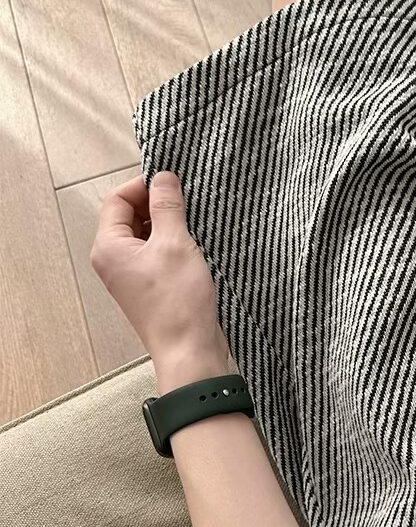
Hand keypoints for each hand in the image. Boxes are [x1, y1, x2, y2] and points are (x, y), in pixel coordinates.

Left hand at [91, 171, 229, 390]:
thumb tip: (163, 177)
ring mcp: (131, 275)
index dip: (144, 186)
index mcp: (109, 247)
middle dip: (158, 204)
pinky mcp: (150, 286)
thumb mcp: (175, 243)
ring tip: (195, 222)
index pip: (118, 200)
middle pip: (130, 216)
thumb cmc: (178, 301)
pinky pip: (156, 253)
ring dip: (168, 224)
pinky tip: (195, 244)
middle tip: (188, 201)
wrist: (189, 350)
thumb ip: (167, 206)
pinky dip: (173, 243)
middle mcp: (114, 260)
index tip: (174, 182)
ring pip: (146, 235)